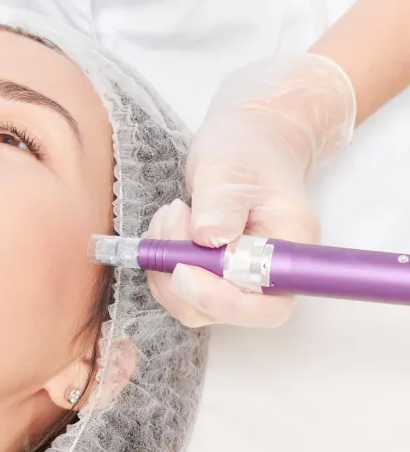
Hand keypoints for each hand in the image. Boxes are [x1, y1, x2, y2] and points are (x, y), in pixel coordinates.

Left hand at [147, 54, 355, 326]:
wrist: (248, 139)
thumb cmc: (247, 149)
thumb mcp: (229, 167)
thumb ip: (222, 203)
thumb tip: (210, 239)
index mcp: (289, 248)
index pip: (267, 306)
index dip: (224, 301)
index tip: (185, 269)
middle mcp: (268, 274)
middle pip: (225, 312)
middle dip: (182, 279)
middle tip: (172, 223)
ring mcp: (239, 277)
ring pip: (194, 304)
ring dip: (166, 268)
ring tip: (171, 215)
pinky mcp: (212, 273)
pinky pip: (180, 287)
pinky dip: (162, 263)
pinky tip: (167, 225)